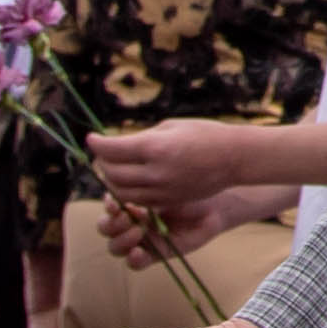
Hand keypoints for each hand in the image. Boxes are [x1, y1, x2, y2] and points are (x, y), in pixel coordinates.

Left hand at [90, 119, 282, 232]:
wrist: (235, 158)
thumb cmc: (204, 134)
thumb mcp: (170, 127)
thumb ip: (142, 138)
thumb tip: (118, 144)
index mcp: (155, 148)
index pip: (112, 149)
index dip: (97, 143)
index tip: (91, 138)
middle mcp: (156, 172)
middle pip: (112, 173)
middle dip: (102, 162)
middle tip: (101, 153)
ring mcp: (162, 190)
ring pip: (121, 192)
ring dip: (111, 180)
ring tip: (111, 168)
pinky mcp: (168, 201)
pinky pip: (138, 200)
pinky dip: (127, 191)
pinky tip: (128, 180)